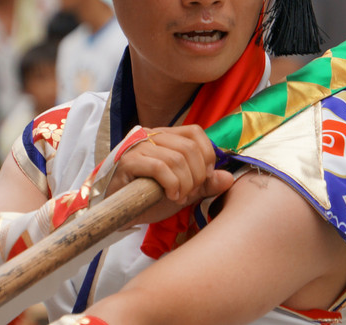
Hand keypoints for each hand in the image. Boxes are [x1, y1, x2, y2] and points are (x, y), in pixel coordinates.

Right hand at [106, 125, 232, 224]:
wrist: (116, 212)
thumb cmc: (148, 197)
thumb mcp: (183, 190)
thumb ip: (205, 184)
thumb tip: (229, 178)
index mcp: (166, 136)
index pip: (196, 132)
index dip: (208, 155)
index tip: (205, 178)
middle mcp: (152, 135)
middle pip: (190, 147)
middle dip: (197, 175)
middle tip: (190, 192)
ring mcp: (138, 146)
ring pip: (177, 158)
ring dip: (185, 182)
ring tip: (179, 196)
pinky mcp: (128, 161)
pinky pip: (160, 167)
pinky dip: (172, 184)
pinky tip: (170, 195)